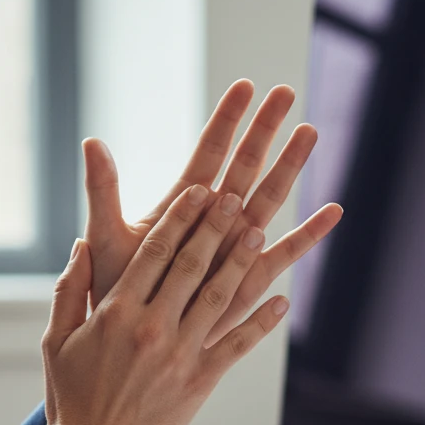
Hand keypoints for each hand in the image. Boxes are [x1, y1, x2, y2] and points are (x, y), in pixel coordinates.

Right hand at [27, 184, 341, 424]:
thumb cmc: (70, 398)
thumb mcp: (56, 340)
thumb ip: (69, 290)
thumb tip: (81, 245)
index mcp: (115, 312)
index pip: (153, 252)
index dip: (180, 218)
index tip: (198, 192)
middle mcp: (151, 327)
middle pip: (190, 265)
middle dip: (216, 227)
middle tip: (237, 196)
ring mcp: (178, 355)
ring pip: (217, 297)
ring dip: (241, 262)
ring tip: (259, 231)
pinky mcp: (199, 383)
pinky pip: (236, 345)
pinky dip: (261, 322)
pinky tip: (281, 301)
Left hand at [83, 81, 320, 345]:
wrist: (126, 338)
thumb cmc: (114, 287)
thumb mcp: (105, 236)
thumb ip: (103, 190)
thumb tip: (91, 140)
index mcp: (181, 204)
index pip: (209, 151)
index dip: (226, 120)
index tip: (246, 86)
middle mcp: (212, 220)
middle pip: (244, 166)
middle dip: (264, 130)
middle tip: (285, 91)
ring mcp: (232, 247)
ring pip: (268, 199)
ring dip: (289, 166)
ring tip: (310, 131)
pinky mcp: (245, 281)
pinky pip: (282, 256)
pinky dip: (307, 235)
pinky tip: (333, 212)